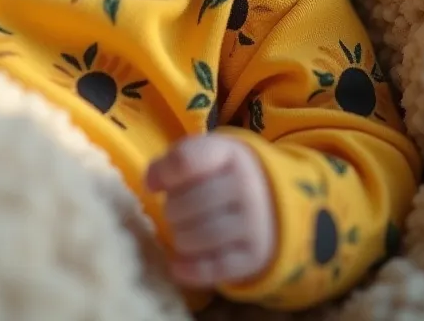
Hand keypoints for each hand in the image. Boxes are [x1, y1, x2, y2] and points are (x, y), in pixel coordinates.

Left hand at [146, 134, 275, 288]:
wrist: (273, 201)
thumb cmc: (225, 175)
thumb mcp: (206, 156)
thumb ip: (174, 162)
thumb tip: (149, 184)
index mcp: (230, 153)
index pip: (186, 160)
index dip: (163, 175)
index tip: (153, 186)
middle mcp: (246, 186)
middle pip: (188, 203)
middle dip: (172, 211)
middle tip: (174, 213)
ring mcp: (254, 223)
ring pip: (200, 237)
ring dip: (180, 238)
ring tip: (182, 233)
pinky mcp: (255, 256)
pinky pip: (215, 268)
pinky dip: (191, 269)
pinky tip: (178, 265)